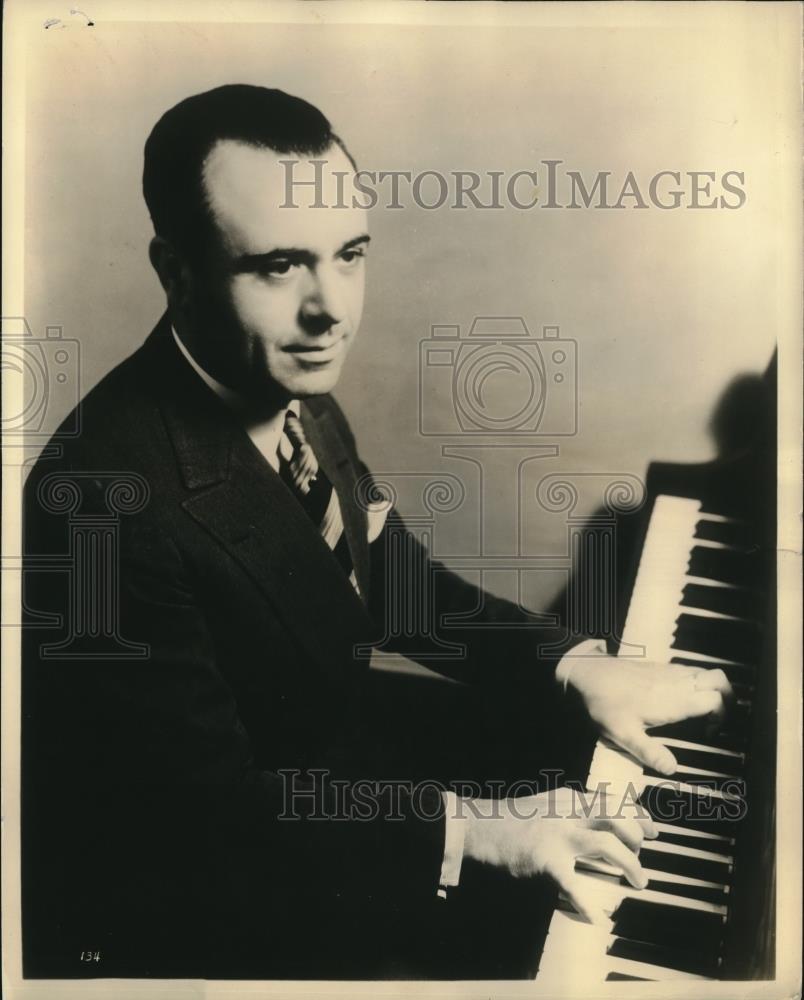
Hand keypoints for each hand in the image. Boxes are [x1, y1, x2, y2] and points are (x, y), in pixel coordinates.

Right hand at [463, 787, 657, 925]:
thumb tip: (598, 817)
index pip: (613, 801)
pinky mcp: (546, 860)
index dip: (639, 815)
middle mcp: (568, 813)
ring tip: (639, 880)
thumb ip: (571, 809)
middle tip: (644, 853)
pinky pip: (574, 884)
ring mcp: (558, 835)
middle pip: (616, 818)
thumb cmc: (511, 820)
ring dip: (629, 864)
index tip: (653, 829)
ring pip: (606, 845)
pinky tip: (596, 917)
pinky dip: (588, 903)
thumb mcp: (546, 803)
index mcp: (569, 799)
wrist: (478, 827)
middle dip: (638, 836)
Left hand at [564, 647, 731, 774]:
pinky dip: (697, 682)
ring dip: (712, 689)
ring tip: (702, 712)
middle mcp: (676, 682)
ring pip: (706, 672)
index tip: (708, 733)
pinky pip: (690, 670)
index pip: (716, 700)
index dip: (721, 718)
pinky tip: (681, 699)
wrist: (587, 672)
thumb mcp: (623, 734)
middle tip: (718, 719)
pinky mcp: (660, 667)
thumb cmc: (604, 702)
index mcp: (674, 699)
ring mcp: (669, 671)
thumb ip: (648, 752)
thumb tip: (672, 768)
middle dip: (728, 698)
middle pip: (720, 679)